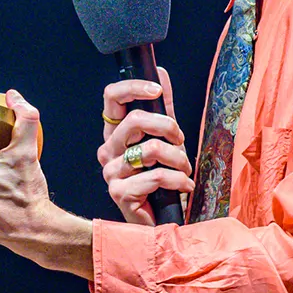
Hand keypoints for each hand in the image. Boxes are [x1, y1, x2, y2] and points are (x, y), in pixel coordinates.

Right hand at [97, 66, 193, 225]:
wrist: (161, 220)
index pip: (111, 97)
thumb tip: (160, 72)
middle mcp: (107, 150)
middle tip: (181, 140)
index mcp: (114, 134)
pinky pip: (156, 176)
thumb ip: (162, 107)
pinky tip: (185, 186)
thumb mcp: (165, 138)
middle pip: (135, 120)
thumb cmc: (162, 180)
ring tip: (185, 170)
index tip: (157, 91)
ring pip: (150, 149)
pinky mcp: (119, 193)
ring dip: (179, 159)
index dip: (133, 88)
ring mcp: (110, 172)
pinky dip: (179, 181)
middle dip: (168, 127)